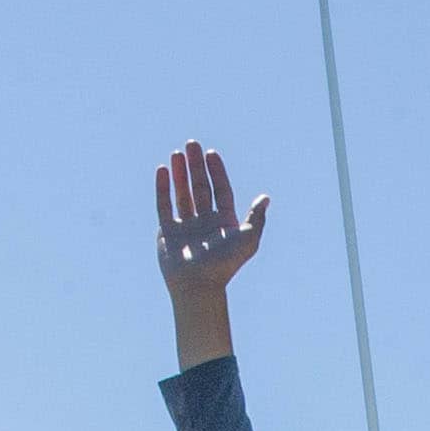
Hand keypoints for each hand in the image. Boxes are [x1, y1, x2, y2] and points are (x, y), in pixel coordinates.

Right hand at [153, 140, 268, 306]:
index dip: (217, 172)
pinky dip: (163, 188)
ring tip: (177, 153)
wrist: (198, 286)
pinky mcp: (168, 233)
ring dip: (180, 174)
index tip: (211, 153)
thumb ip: (256, 218)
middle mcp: (205, 223)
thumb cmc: (224, 265)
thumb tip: (265, 197)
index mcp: (224, 223)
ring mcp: (186, 227)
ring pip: (182, 194)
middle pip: (201, 188)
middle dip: (196, 166)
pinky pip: (164, 206)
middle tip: (192, 144)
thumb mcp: (247, 240)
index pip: (221, 190)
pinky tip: (163, 170)